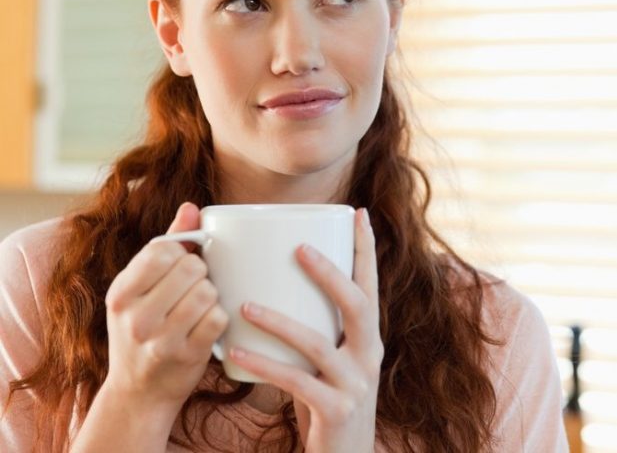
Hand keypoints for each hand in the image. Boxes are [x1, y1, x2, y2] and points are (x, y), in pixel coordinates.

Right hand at [102, 202, 228, 411]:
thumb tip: (192, 207)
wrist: (138, 393)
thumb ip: (167, 245)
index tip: (180, 266)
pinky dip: (220, 318)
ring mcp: (159, 340)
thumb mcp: (141, 289)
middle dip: (201, 274)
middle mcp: (135, 317)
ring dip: (212, 296)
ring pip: (207, 292)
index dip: (182, 252)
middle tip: (194, 288)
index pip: (163, 249)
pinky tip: (209, 325)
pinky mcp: (186, 356)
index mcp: (120, 293)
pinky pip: (218, 318)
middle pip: (191, 267)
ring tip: (201, 306)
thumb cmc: (145, 329)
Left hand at [228, 208, 381, 452]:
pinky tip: (238, 352)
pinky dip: (265, 365)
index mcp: (368, 338)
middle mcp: (369, 355)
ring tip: (245, 304)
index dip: (366, 249)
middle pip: (359, 305)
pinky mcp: (336, 410)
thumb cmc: (328, 401)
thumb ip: (319, 328)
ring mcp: (356, 384)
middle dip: (331, 273)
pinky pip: (296, 382)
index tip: (357, 213)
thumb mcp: (332, 361)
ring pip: (319, 344)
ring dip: (280, 321)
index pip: (371, 286)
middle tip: (298, 248)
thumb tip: (278, 284)